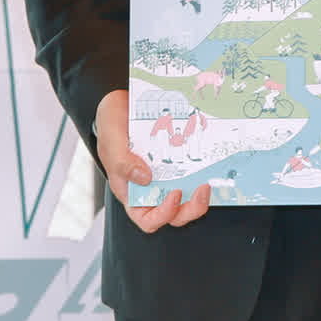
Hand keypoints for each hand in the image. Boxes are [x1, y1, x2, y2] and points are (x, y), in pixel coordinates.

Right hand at [95, 88, 211, 231]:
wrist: (122, 102)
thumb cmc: (110, 125)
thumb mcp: (111, 142)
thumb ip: (122, 163)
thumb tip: (145, 179)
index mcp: (130, 191)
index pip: (147, 219)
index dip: (163, 214)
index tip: (175, 194)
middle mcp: (150, 187)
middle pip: (174, 213)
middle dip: (191, 208)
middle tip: (203, 188)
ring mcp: (166, 175)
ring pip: (187, 198)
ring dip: (200, 196)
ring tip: (208, 181)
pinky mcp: (178, 162)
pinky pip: (193, 174)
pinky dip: (203, 172)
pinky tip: (209, 163)